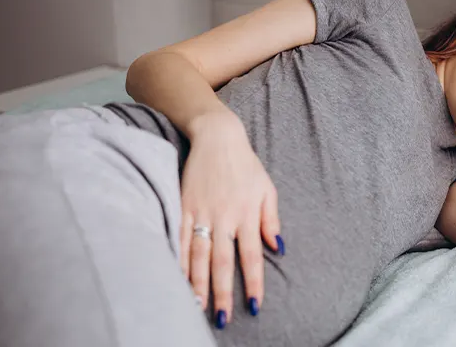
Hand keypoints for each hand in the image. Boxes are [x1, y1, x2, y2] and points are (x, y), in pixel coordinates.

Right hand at [179, 113, 282, 327]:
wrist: (217, 137)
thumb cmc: (246, 165)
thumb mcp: (267, 189)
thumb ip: (271, 219)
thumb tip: (278, 247)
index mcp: (246, 214)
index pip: (251, 256)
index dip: (253, 282)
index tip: (254, 306)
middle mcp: (223, 217)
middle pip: (222, 262)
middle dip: (222, 292)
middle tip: (222, 318)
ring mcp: (200, 213)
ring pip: (198, 255)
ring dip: (197, 283)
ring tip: (197, 307)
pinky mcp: (183, 206)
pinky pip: (179, 239)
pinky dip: (178, 260)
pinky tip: (177, 279)